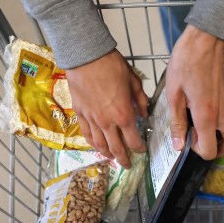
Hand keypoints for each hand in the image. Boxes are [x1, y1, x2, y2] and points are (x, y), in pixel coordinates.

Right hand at [66, 49, 148, 167]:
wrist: (87, 58)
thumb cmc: (112, 67)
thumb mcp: (134, 82)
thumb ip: (140, 100)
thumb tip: (144, 113)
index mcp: (124, 115)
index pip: (133, 141)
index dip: (139, 149)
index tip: (142, 150)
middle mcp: (107, 122)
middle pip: (116, 149)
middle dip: (124, 159)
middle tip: (127, 164)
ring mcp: (92, 120)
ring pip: (100, 145)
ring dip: (107, 155)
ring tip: (112, 159)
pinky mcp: (80, 114)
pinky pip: (86, 134)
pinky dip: (92, 144)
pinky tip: (96, 147)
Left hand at [165, 25, 223, 159]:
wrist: (204, 39)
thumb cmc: (185, 62)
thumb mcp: (174, 93)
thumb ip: (177, 122)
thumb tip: (178, 146)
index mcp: (206, 116)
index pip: (210, 150)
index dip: (198, 151)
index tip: (187, 140)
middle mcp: (222, 114)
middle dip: (218, 150)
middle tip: (200, 141)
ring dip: (219, 137)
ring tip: (198, 127)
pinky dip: (220, 125)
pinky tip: (201, 113)